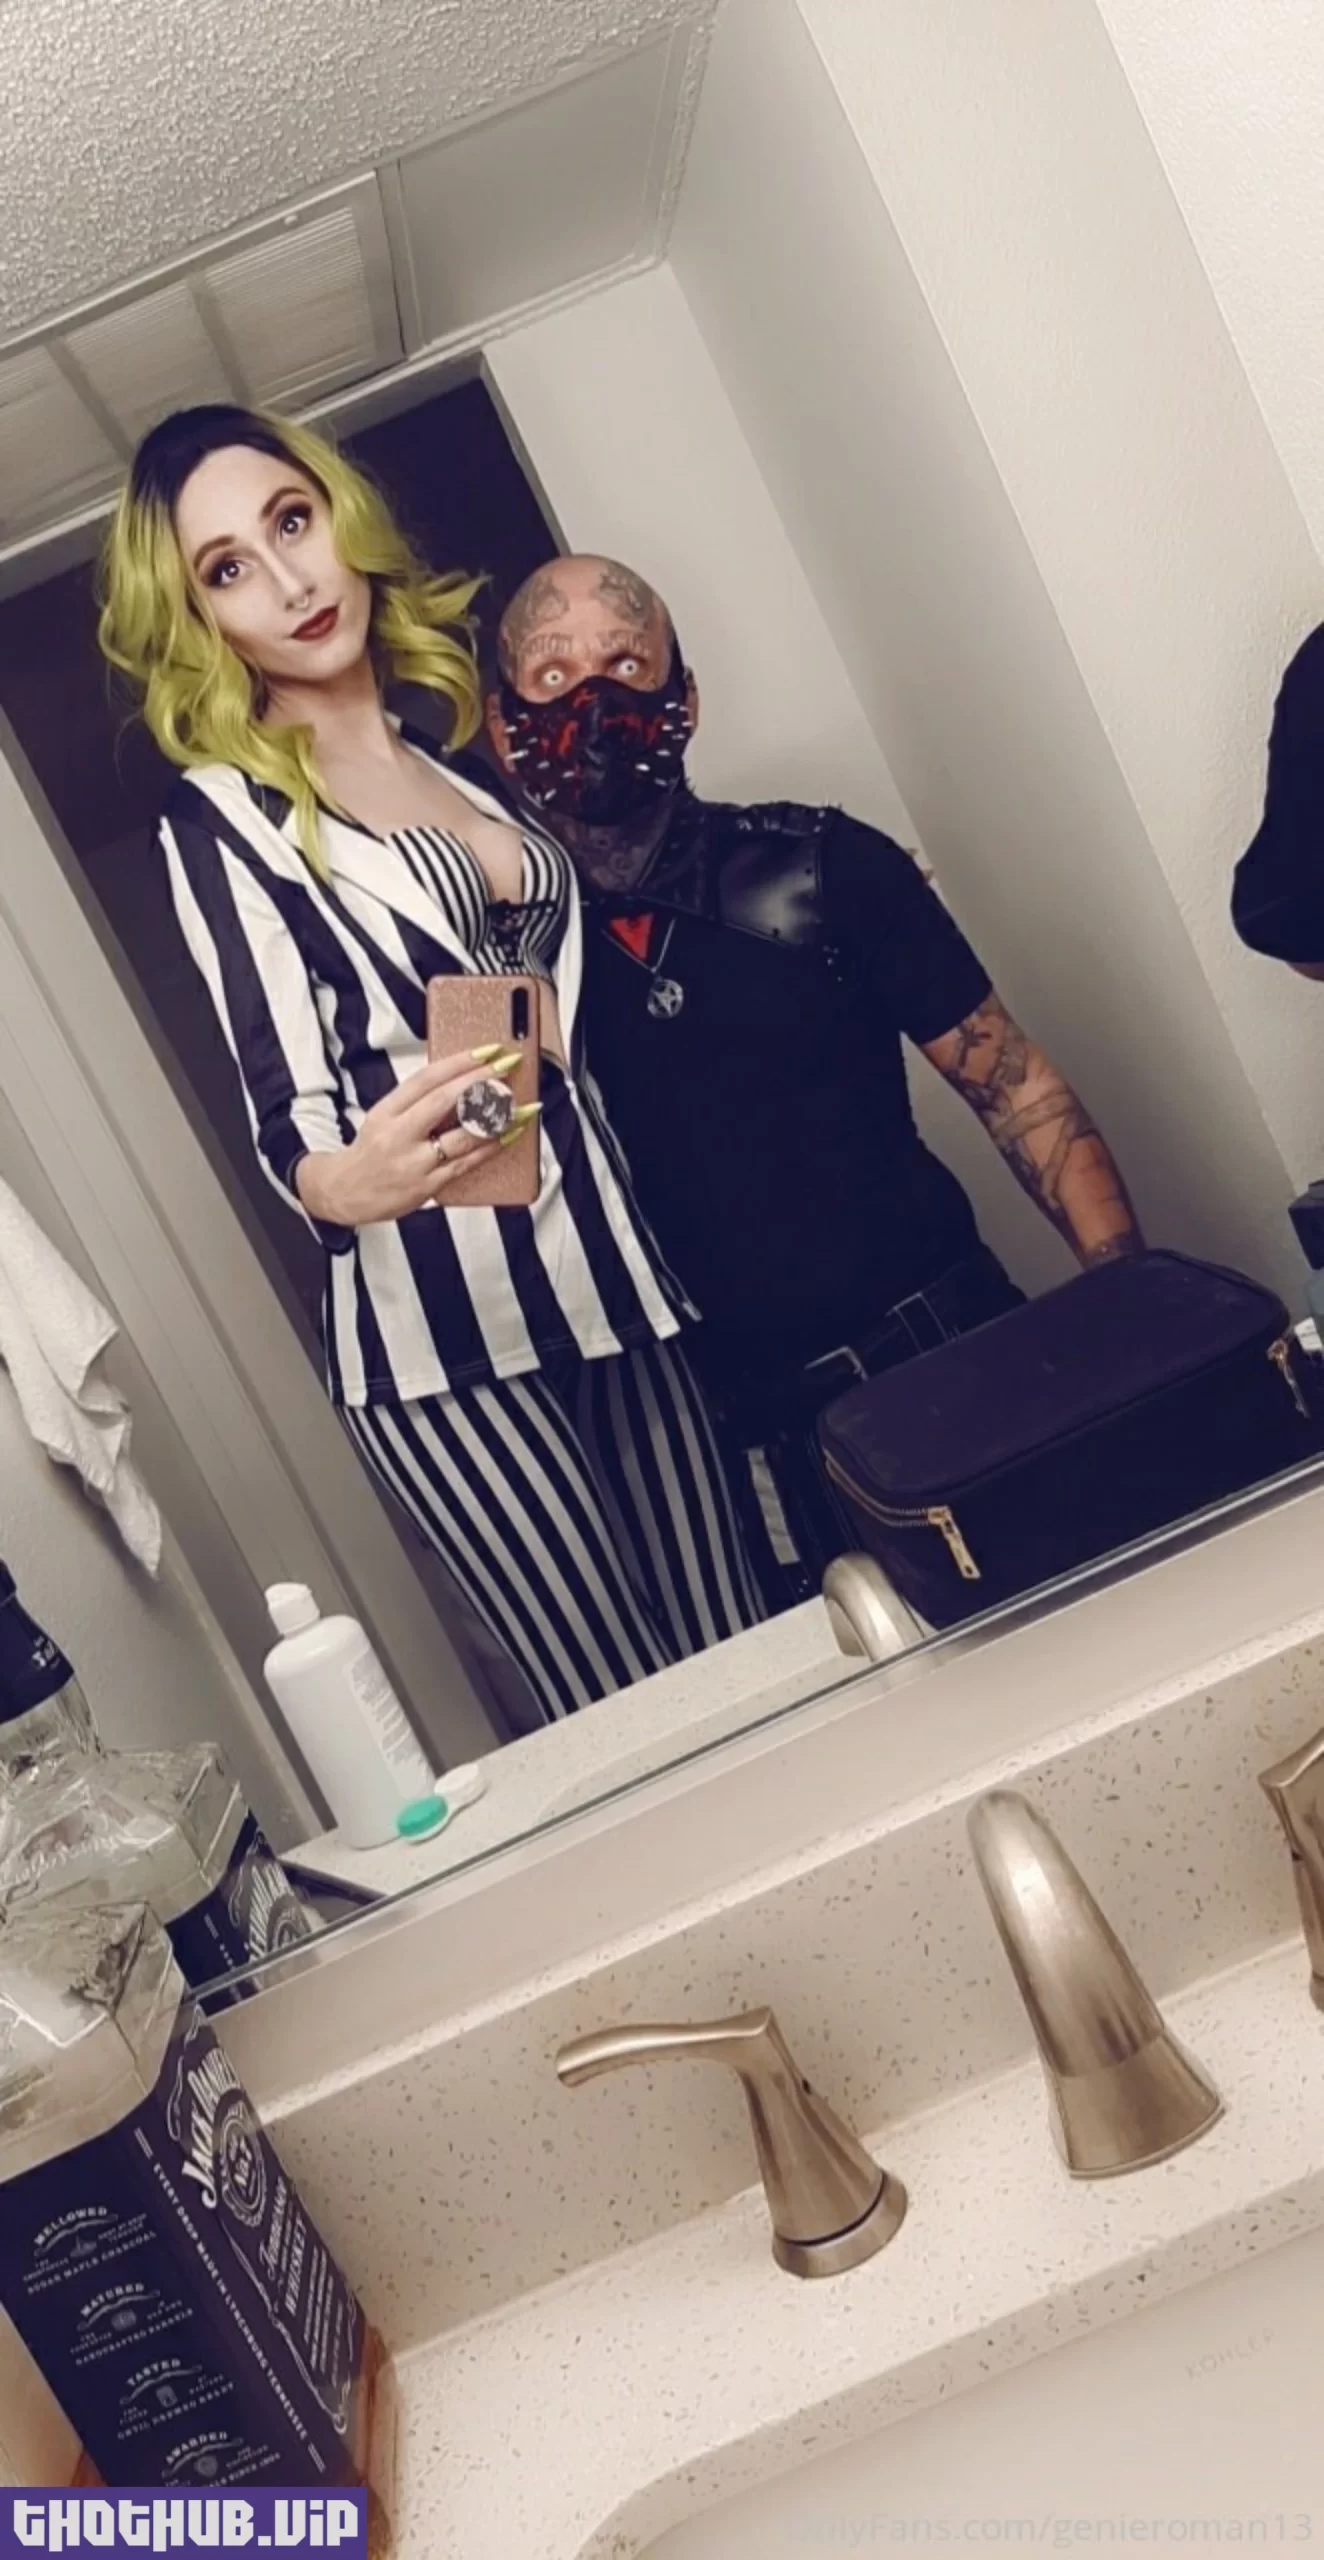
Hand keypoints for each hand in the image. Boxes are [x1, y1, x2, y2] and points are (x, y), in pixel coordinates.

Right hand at [295, 1048, 527, 1227]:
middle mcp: (398, 1134)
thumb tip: (461, 1079)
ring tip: (520, 1105)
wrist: (345, 1192)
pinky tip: (509, 1135)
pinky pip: (465, 1163)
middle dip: (480, 1081)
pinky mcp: (427, 1186)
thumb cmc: (371, 1152)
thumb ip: (416, 1101)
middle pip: (444, 1101)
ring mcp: (413, 1162)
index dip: (459, 1062)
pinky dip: (490, 1148)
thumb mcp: (383, 1117)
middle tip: (507, 1067)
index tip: (487, 1050)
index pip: (425, 1079)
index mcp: (386, 1111)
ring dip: (495, 1119)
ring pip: (461, 1135)